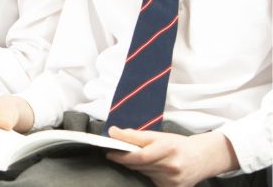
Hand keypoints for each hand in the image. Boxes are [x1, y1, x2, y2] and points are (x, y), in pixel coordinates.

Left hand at [105, 128, 238, 186]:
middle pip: (139, 166)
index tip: (109, 152)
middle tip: (119, 153)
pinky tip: (155, 169)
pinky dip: (148, 175)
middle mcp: (172, 166)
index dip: (121, 156)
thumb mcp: (158, 135)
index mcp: (168, 148)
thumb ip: (135, 135)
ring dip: (138, 166)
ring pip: (144, 173)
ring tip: (146, 159)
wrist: (204, 157)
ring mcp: (174, 180)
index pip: (139, 156)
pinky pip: (152, 181)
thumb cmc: (179, 144)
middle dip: (127, 159)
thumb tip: (113, 132)